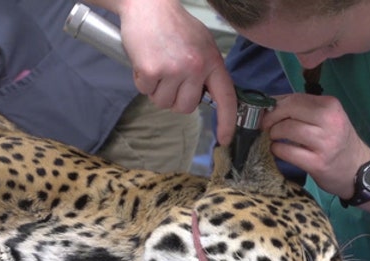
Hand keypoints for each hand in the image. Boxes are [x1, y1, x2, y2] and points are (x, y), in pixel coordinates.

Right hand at [116, 0, 236, 144]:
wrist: (148, 4)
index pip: (226, 98)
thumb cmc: (174, 25)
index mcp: (212, 61)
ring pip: (164, 103)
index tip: (225, 138)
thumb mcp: (202, 45)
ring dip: (157, 90)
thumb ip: (207, 71)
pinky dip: (142, 80)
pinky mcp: (152, 70)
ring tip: (157, 65)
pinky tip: (145, 60)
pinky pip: (145, 91)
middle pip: (186, 108)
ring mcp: (174, 69)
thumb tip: (207, 96)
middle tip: (170, 77)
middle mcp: (196, 67)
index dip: (227, 121)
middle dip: (175, 98)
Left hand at [262, 93, 369, 198]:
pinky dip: (277, 150)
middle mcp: (330, 121)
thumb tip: (270, 104)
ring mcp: (325, 143)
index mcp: (331, 105)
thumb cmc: (337, 140)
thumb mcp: (327, 118)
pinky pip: (287, 152)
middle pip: (288, 111)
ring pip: (287, 130)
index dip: (274, 105)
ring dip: (273, 134)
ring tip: (275, 138)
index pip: (294, 98)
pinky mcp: (318, 163)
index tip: (266, 112)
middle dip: (271, 118)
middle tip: (266, 127)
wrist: (357, 169)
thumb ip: (302, 109)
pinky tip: (279, 150)